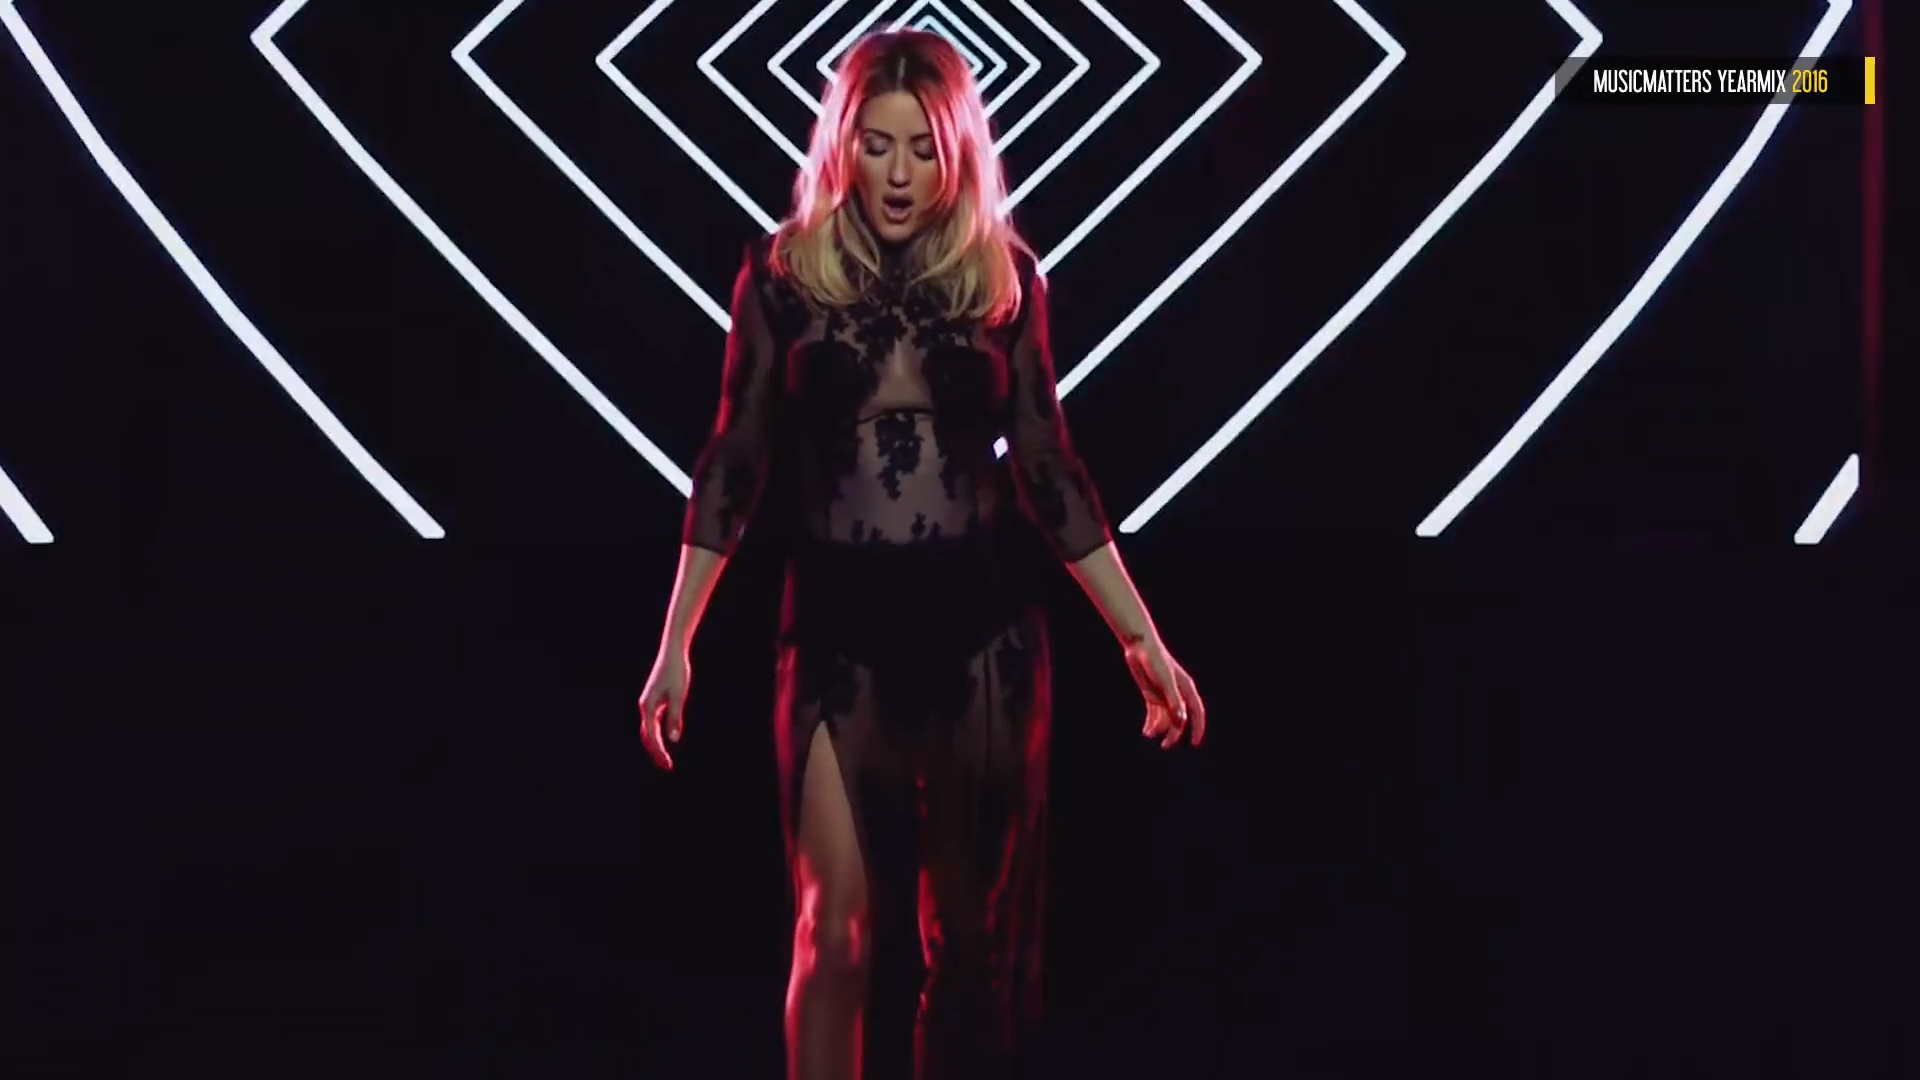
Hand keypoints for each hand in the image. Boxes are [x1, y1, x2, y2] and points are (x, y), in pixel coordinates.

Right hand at [637, 645, 690, 770]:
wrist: (673, 652)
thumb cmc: (676, 672)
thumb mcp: (679, 695)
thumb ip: (675, 717)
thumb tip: (673, 739)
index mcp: (648, 706)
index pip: (652, 736)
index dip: (659, 752)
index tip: (667, 765)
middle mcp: (645, 707)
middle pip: (647, 736)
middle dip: (655, 752)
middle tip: (666, 767)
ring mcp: (648, 704)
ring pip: (649, 730)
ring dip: (655, 745)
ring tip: (664, 759)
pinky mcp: (654, 701)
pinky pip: (653, 723)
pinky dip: (657, 734)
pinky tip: (664, 741)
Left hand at [1124, 635, 1205, 749]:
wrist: (1140, 647)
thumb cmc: (1155, 661)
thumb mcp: (1165, 682)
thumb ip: (1173, 701)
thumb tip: (1182, 721)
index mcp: (1186, 689)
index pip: (1196, 712)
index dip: (1198, 728)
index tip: (1194, 743)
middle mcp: (1177, 693)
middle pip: (1179, 719)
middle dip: (1174, 733)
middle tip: (1165, 745)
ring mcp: (1164, 694)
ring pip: (1166, 717)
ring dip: (1159, 728)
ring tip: (1149, 734)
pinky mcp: (1152, 694)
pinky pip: (1155, 713)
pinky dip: (1151, 723)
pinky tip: (1146, 731)